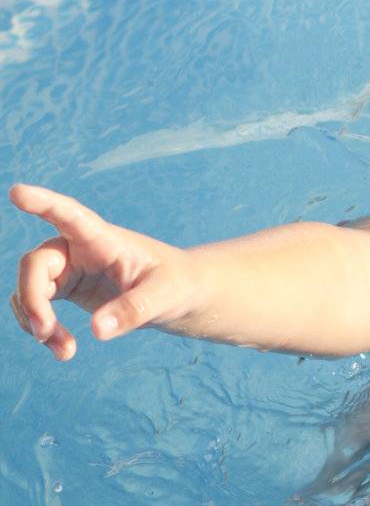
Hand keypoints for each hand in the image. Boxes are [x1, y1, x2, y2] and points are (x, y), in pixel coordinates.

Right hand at [9, 184, 196, 360]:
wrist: (178, 295)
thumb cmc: (176, 284)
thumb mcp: (164, 296)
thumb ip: (134, 310)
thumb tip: (97, 330)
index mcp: (104, 238)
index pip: (70, 215)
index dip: (43, 203)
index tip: (17, 191)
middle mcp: (79, 248)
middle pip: (36, 263)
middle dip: (32, 298)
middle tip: (44, 331)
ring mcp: (69, 268)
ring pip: (29, 288)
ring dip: (35, 321)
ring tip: (64, 351)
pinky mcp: (65, 288)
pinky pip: (35, 305)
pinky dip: (41, 329)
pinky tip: (63, 348)